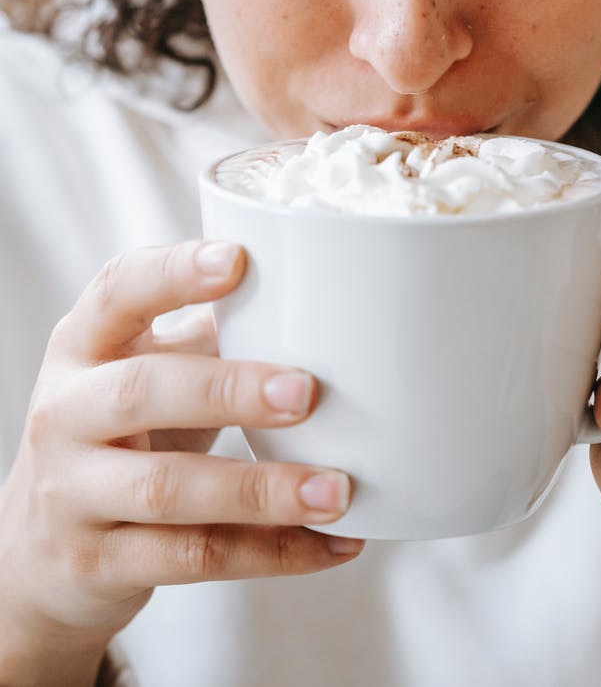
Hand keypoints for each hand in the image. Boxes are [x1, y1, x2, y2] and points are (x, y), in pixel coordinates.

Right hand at [0, 240, 362, 672]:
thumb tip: (307, 295)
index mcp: (84, 345)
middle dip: (228, 389)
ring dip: (262, 491)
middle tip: (307, 391)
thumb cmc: (115, 435)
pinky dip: (270, 553)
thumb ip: (208, 333)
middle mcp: (67, 413)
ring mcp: (74, 494)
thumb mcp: (141, 369)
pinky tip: (330, 543)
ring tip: (337, 489)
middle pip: (141, 392)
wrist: (37, 555)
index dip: (173, 272)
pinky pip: (192, 559)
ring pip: (168, 490)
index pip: (117, 292)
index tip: (237, 260)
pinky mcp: (99, 565)